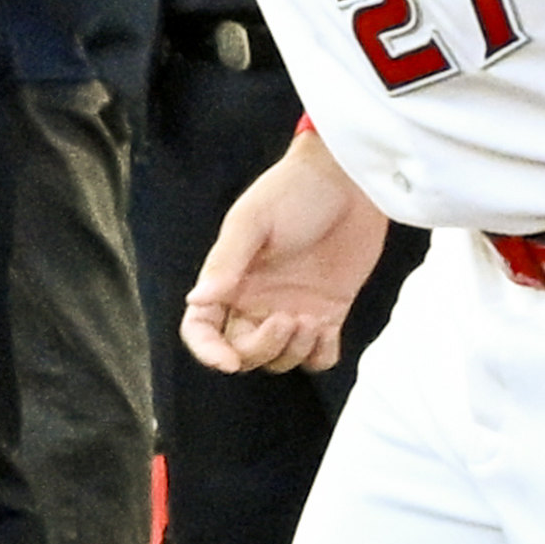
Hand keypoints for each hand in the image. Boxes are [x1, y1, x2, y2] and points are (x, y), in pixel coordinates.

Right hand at [184, 131, 387, 371]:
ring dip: (293, 351)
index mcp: (229, 280)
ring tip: (311, 318)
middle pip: (242, 353)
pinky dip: (319, 354)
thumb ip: (225, 263)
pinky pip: (318, 356)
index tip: (228, 362)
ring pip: (280, 360)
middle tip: (288, 318)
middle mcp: (256, 301)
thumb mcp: (253, 222)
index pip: (202, 328)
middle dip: (260, 350)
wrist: (348, 181)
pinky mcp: (329, 311)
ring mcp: (293, 308)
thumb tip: (197, 299)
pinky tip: (327, 328)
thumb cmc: (294, 191)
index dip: (207, 352)